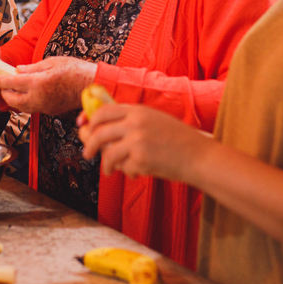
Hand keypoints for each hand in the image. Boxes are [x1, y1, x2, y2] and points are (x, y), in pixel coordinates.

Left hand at [0, 56, 98, 115]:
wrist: (92, 85)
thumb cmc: (75, 70)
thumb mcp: (52, 62)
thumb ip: (32, 68)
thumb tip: (18, 70)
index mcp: (38, 83)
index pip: (11, 83)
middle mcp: (39, 98)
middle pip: (12, 100)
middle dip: (5, 92)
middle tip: (4, 83)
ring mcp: (44, 107)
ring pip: (21, 107)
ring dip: (15, 99)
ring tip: (16, 88)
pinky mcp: (49, 111)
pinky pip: (32, 108)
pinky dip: (26, 102)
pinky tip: (30, 93)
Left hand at [79, 103, 213, 181]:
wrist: (199, 156)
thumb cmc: (178, 140)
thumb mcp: (154, 121)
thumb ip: (130, 121)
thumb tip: (99, 129)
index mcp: (138, 110)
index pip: (103, 111)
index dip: (89, 121)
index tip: (83, 128)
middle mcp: (135, 123)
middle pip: (98, 132)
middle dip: (88, 145)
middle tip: (87, 153)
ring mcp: (137, 141)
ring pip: (107, 154)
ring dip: (106, 165)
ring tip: (110, 170)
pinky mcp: (141, 159)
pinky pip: (123, 168)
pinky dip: (127, 172)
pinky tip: (137, 173)